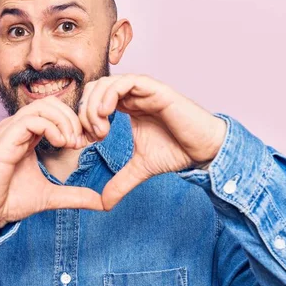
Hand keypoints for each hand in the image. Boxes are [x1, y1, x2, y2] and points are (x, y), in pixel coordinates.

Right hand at [0, 96, 101, 241]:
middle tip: (83, 141)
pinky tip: (61, 143)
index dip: (75, 122)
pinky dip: (52, 128)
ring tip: (72, 142)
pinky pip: (32, 120)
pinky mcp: (4, 140)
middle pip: (52, 103)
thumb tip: (101, 203)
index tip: (87, 142)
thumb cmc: (9, 201)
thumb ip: (75, 195)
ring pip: (43, 106)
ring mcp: (9, 131)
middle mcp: (17, 127)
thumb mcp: (52, 196)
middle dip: (73, 118)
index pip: (55, 111)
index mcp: (27, 135)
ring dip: (65, 121)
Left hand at [78, 74, 226, 209]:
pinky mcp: (155, 89)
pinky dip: (109, 95)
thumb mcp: (140, 169)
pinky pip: (125, 81)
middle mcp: (133, 95)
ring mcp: (143, 90)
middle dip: (84, 111)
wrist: (203, 150)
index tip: (83, 142)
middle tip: (89, 136)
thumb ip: (120, 182)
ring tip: (99, 129)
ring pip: (106, 83)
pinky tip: (106, 115)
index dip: (82, 118)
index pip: (93, 100)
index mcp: (127, 106)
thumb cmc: (177, 151)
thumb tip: (104, 204)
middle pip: (94, 88)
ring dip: (94, 105)